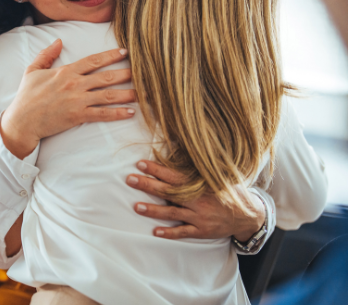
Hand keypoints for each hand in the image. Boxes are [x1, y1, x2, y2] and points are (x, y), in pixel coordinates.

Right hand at [0, 39, 135, 158]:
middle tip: (143, 71)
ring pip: (108, 95)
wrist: (22, 121)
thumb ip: (46, 55)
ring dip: (128, 93)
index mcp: (65, 72)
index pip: (93, 61)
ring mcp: (77, 101)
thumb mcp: (32, 71)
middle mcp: (74, 84)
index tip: (125, 52)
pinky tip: (131, 112)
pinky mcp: (78, 116)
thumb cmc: (26, 97)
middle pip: (106, 77)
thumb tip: (58, 41)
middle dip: (126, 73)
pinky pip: (102, 114)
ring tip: (143, 92)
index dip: (110, 56)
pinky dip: (118, 113)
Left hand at [126, 160, 264, 240]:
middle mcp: (198, 200)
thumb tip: (181, 146)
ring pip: (172, 213)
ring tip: (136, 206)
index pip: (174, 175)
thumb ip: (200, 166)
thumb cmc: (230, 191)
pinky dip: (169, 233)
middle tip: (130, 179)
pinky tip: (155, 232)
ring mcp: (199, 217)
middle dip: (148, 185)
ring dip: (153, 210)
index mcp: (201, 184)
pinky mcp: (202, 231)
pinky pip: (183, 232)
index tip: (140, 163)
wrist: (249, 215)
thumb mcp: (219, 175)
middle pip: (168, 192)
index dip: (157, 169)